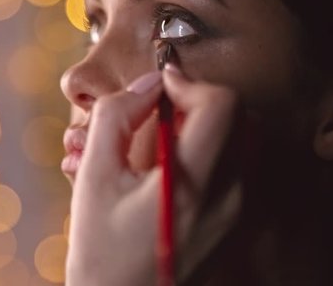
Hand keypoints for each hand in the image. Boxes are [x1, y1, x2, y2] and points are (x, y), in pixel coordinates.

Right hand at [65, 65, 241, 284]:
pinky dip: (204, 149)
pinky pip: (231, 165)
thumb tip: (146, 84)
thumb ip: (114, 118)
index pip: (220, 105)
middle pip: (237, 117)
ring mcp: (235, 212)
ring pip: (237, 139)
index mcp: (192, 185)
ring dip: (200, 124)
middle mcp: (227, 198)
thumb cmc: (101, 250)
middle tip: (158, 110)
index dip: (187, 82)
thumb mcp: (95, 177)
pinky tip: (166, 164)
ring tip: (157, 138)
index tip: (159, 86)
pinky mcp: (232, 220)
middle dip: (196, 101)